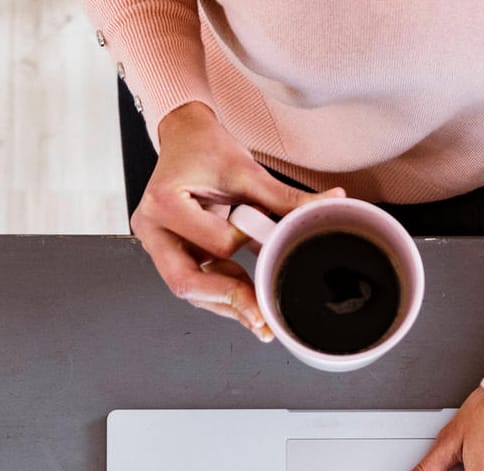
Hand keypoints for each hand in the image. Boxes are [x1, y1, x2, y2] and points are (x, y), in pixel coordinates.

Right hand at [133, 102, 343, 339]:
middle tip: (262, 319)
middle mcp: (152, 228)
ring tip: (260, 312)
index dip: (244, 245)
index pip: (214, 244)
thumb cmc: (205, 148)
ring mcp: (156, 244)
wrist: (185, 138)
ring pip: (190, 289)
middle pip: (186, 282)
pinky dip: (221, 290)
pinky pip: (194, 281)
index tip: (262, 234)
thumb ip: (286, 197)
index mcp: (164, 202)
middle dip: (228, 301)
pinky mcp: (167, 253)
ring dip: (226, 302)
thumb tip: (331, 204)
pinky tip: (245, 294)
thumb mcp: (246, 171)